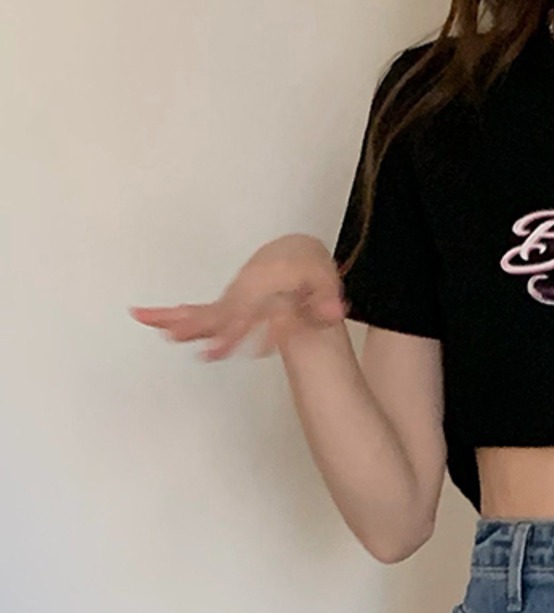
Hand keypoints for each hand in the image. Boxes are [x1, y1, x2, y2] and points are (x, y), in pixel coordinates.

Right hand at [129, 233, 348, 360]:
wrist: (293, 253)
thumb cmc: (308, 268)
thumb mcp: (326, 281)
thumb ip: (327, 299)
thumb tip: (332, 311)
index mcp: (271, 278)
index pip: (264, 306)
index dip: (261, 328)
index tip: (258, 350)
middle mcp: (247, 287)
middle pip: (228, 310)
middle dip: (216, 330)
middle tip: (198, 346)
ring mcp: (235, 295)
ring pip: (207, 310)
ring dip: (183, 320)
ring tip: (158, 327)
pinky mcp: (229, 303)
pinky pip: (201, 311)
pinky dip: (176, 316)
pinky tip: (153, 322)